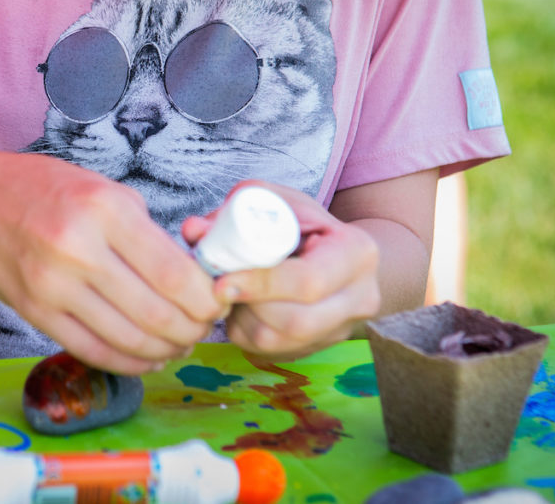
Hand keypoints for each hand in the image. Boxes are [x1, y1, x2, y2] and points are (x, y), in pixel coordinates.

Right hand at [0, 136, 225, 374]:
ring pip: (129, 339)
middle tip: (205, 327)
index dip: (207, 299)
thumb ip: (145, 231)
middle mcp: (79, 250)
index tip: (218, 301)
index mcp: (104, 210)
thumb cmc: (39, 188)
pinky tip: (147, 356)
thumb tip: (190, 275)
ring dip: (166, 349)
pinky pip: (93, 351)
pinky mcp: (35, 314)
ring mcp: (53, 287)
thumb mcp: (101, 188)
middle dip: (193, 329)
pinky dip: (129, 361)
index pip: (175, 273)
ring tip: (180, 343)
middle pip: (157, 314)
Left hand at [181, 181, 380, 361]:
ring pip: (278, 342)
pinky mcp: (318, 349)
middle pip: (295, 321)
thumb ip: (236, 210)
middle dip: (247, 306)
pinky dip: (244, 331)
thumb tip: (194, 230)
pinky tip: (241, 307)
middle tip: (219, 286)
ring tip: (231, 291)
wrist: (338, 255)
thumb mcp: (278, 202)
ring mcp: (342, 330)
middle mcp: (360, 298)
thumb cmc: (304, 223)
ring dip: (241, 319)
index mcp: (357, 253)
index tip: (223, 282)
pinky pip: (269, 352)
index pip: (308, 282)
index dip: (262, 285)